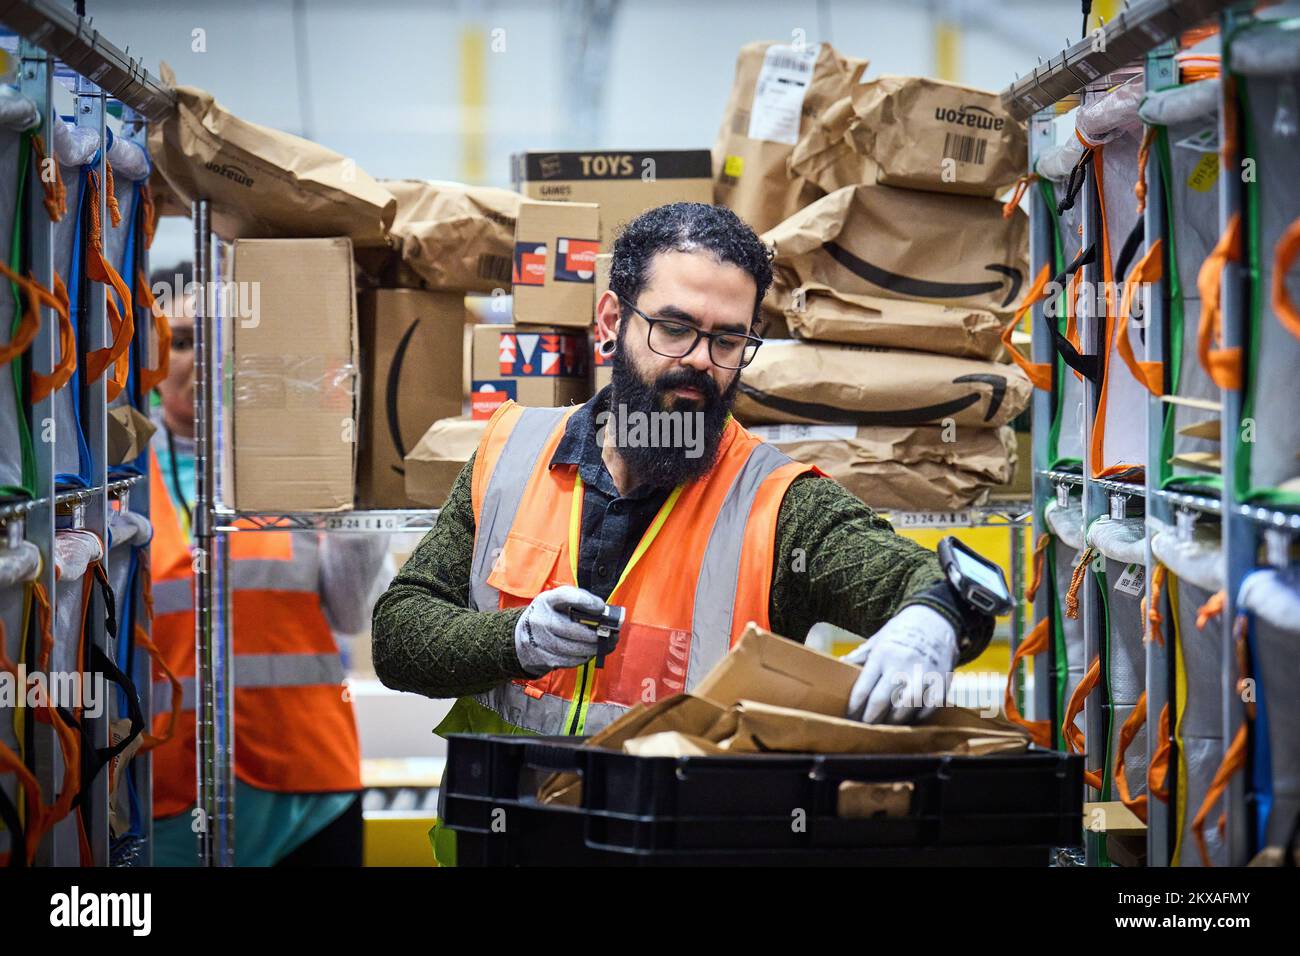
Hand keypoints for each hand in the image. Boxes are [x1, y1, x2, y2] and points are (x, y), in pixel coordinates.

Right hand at [514, 586, 607, 676]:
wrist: (518, 637)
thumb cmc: (546, 617)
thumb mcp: (557, 602)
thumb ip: (579, 602)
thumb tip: (605, 613)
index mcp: (546, 601)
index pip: (566, 596)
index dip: (586, 601)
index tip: (602, 608)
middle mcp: (540, 620)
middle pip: (573, 629)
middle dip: (596, 635)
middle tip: (612, 636)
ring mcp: (539, 641)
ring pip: (573, 649)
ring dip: (594, 649)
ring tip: (605, 646)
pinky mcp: (542, 658)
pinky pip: (569, 661)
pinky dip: (583, 658)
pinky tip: (589, 653)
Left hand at [843, 605, 958, 724]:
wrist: (935, 619)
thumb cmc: (901, 632)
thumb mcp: (878, 640)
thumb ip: (861, 656)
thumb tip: (840, 666)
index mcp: (882, 655)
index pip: (864, 688)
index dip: (855, 707)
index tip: (850, 717)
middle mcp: (902, 665)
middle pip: (882, 701)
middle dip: (871, 718)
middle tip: (865, 728)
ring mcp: (923, 674)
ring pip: (906, 707)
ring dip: (894, 720)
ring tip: (886, 726)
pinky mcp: (941, 680)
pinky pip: (929, 706)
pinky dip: (919, 716)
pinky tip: (910, 719)